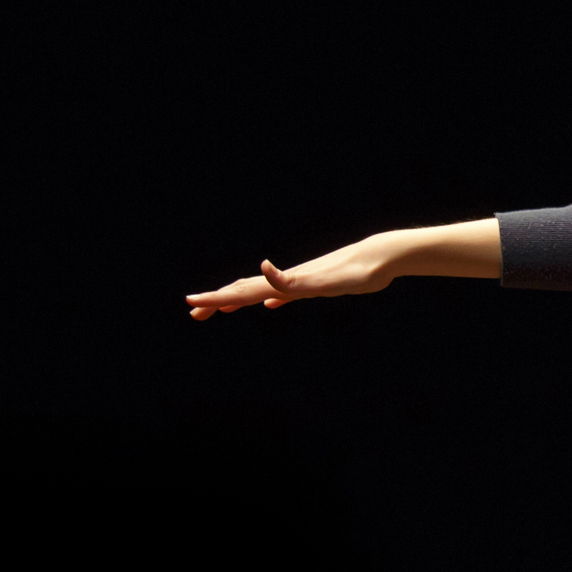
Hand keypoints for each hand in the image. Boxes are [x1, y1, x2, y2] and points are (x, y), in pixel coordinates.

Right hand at [186, 235, 399, 318]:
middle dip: (217, 302)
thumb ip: (290, 280)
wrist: (381, 258)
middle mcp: (288, 279)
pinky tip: (269, 304)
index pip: (242, 292)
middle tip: (193, 313)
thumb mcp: (323, 281)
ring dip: (239, 299)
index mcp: (285, 282)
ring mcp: (301, 281)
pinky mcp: (317, 283)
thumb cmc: (356, 271)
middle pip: (244, 291)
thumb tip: (263, 266)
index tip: (190, 304)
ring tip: (220, 307)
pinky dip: (273, 298)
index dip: (215, 299)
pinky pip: (286, 293)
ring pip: (261, 291)